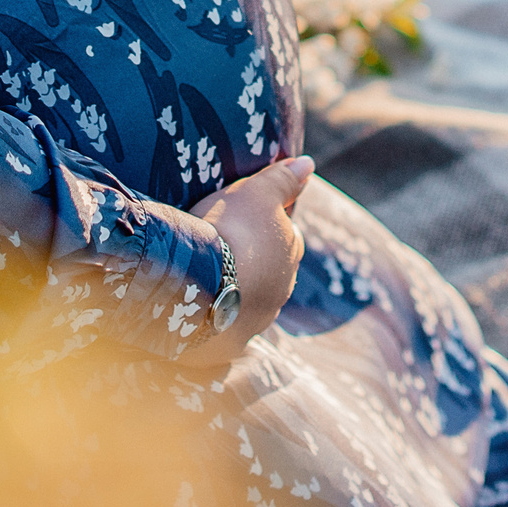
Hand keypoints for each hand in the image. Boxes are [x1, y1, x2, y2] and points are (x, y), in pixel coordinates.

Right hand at [177, 155, 312, 367]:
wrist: (200, 286)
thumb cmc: (231, 231)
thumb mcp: (255, 192)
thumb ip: (282, 179)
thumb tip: (309, 163)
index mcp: (291, 249)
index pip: (285, 233)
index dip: (261, 225)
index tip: (238, 221)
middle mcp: (283, 287)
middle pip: (270, 268)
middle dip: (252, 260)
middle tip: (219, 248)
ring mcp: (260, 318)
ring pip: (250, 299)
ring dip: (235, 290)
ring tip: (205, 279)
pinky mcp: (233, 342)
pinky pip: (225, 326)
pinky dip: (216, 316)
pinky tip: (198, 307)